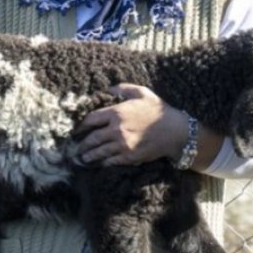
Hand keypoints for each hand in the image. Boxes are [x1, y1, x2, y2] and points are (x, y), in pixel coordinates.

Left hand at [74, 83, 188, 165]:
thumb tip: (107, 90)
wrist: (176, 132)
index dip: (81, 126)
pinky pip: (111, 161)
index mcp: (116, 112)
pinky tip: (98, 164)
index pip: (91, 120)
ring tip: (82, 158)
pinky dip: (103, 163)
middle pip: (92, 139)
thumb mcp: (141, 92)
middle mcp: (116, 129)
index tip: (77, 131)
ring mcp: (122, 145)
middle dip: (82, 145)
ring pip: (99, 152)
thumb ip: (122, 89)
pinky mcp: (129, 157)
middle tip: (76, 148)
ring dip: (89, 156)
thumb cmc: (158, 110)